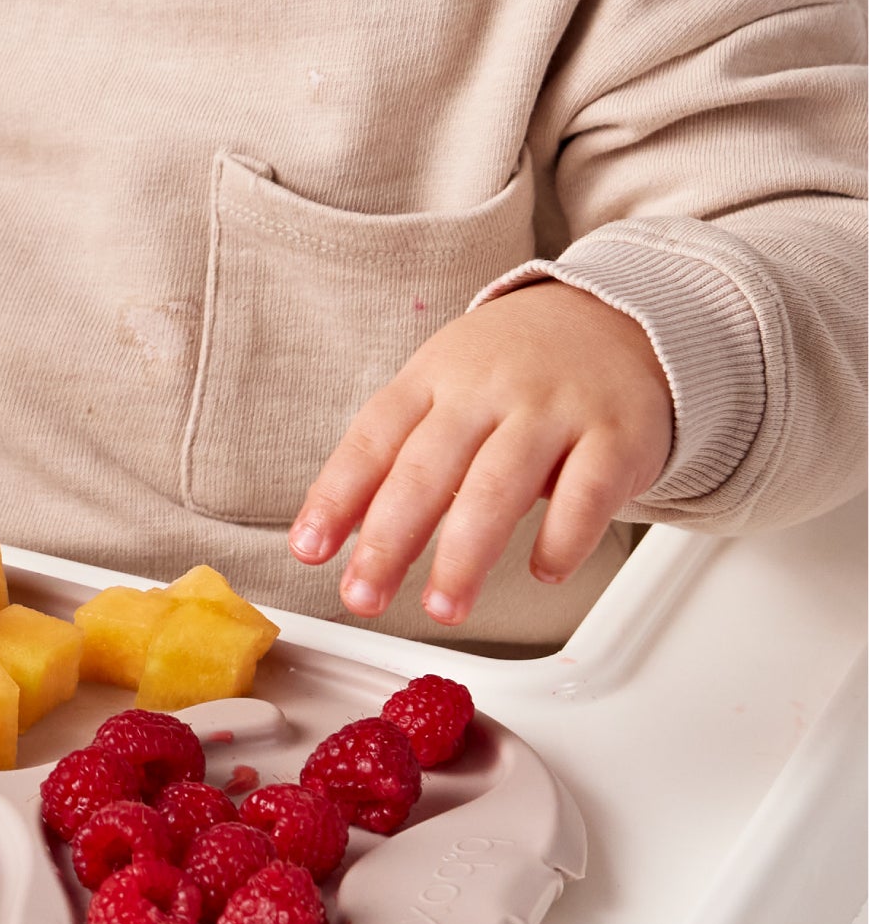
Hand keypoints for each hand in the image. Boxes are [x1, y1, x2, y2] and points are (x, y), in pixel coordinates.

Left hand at [288, 283, 672, 625]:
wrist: (614, 317)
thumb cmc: (511, 367)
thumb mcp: (444, 385)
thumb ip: (399, 451)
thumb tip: (338, 524)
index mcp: (433, 378)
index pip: (372, 439)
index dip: (336, 496)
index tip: (308, 547)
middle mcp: (487, 391)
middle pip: (427, 469)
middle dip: (389, 540)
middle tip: (363, 595)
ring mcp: (552, 410)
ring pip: (499, 486)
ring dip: (465, 555)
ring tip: (442, 606)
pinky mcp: (615, 436)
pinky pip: (586, 494)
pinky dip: (561, 540)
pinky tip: (541, 572)